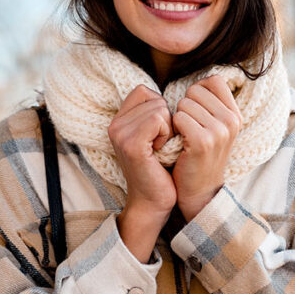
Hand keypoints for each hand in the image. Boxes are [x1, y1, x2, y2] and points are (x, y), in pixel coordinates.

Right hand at [109, 85, 176, 261]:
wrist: (153, 202)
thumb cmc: (161, 169)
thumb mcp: (154, 136)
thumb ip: (154, 113)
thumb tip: (179, 94)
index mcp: (119, 121)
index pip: (144, 91)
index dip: (160, 108)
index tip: (159, 134)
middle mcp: (115, 125)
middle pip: (154, 99)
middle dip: (167, 120)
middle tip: (160, 145)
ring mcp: (120, 134)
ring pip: (159, 108)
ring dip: (169, 129)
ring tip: (161, 149)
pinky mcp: (131, 144)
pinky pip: (158, 120)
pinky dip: (167, 134)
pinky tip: (161, 151)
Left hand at [172, 75, 240, 220]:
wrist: (199, 192)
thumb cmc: (200, 155)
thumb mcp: (215, 127)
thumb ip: (211, 103)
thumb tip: (200, 79)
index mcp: (236, 114)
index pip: (214, 80)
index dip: (197, 92)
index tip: (195, 112)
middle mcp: (232, 120)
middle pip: (196, 90)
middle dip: (185, 106)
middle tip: (188, 129)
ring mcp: (219, 131)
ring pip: (184, 103)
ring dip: (177, 118)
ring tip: (184, 137)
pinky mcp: (203, 142)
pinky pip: (178, 118)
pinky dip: (172, 129)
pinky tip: (178, 143)